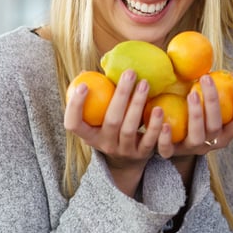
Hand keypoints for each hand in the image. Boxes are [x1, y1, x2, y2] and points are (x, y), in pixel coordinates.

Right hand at [64, 69, 164, 195]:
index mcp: (89, 135)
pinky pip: (149, 140)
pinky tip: (159, 108)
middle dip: (120, 95)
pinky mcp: (142, 155)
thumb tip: (86, 72)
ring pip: (129, 129)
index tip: (83, 85)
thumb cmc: (110, 127)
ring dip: (138, 104)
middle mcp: (104, 145)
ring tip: (145, 83)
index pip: (73, 124)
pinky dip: (154, 125)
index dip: (75, 107)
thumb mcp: (99, 118)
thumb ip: (95, 96)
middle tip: (130, 72)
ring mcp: (123, 151)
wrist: (127, 159)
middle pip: (111, 120)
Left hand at [156, 74, 232, 158]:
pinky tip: (163, 121)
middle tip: (206, 78)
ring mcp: (191, 149)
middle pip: (216, 126)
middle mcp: (211, 143)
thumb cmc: (190, 107)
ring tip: (192, 93)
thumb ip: (212, 86)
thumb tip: (222, 65)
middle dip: (213, 101)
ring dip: (196, 114)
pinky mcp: (171, 153)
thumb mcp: (204, 99)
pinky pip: (168, 149)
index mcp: (225, 133)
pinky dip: (166, 136)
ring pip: (197, 136)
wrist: (167, 132)